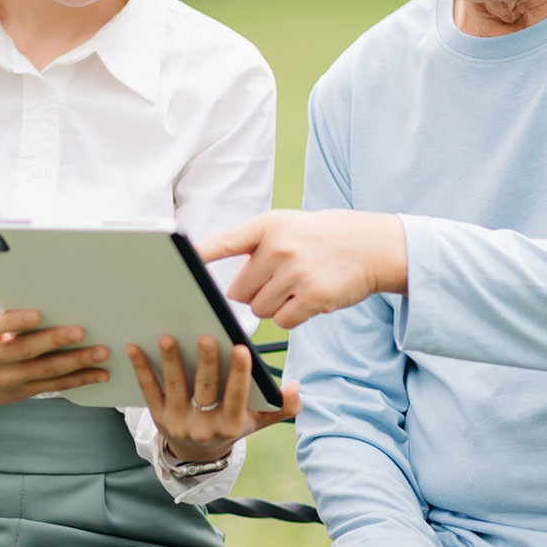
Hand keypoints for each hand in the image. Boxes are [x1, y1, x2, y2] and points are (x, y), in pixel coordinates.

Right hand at [0, 309, 109, 408]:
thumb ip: (10, 314)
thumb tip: (51, 296)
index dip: (15, 321)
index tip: (37, 314)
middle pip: (27, 350)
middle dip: (55, 340)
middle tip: (81, 331)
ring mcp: (11, 379)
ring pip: (47, 371)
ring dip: (77, 362)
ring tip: (101, 352)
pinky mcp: (27, 391)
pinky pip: (57, 385)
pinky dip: (80, 379)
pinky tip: (100, 374)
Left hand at [127, 333, 301, 462]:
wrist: (196, 454)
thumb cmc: (230, 425)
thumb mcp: (257, 422)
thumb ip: (280, 406)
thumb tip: (296, 388)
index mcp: (230, 425)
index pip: (236, 398)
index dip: (239, 375)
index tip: (242, 349)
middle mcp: (203, 427)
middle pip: (204, 390)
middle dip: (207, 363)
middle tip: (206, 336)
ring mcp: (178, 422)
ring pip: (175, 387)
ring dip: (171, 362)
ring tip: (167, 337)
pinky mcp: (157, 416)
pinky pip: (149, 390)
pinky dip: (142, 368)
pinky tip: (135, 347)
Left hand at [196, 209, 406, 328]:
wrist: (371, 245)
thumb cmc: (320, 238)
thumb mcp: (286, 226)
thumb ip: (254, 246)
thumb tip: (230, 286)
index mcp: (267, 226)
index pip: (223, 242)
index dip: (197, 254)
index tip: (175, 259)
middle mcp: (279, 247)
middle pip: (238, 291)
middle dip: (253, 292)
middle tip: (278, 279)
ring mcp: (296, 272)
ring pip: (259, 309)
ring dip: (273, 305)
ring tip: (296, 286)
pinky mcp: (313, 297)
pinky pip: (282, 320)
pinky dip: (291, 316)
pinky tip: (308, 299)